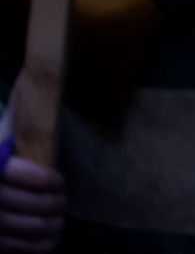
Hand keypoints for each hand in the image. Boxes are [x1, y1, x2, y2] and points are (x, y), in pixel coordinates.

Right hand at [0, 114, 64, 252]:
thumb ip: (14, 115)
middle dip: (51, 204)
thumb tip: (32, 74)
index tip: (58, 181)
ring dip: (48, 226)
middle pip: (25, 204)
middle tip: (62, 202)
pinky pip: (15, 248)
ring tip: (59, 220)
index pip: (18, 174)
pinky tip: (50, 239)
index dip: (43, 180)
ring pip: (23, 228)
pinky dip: (37, 246)